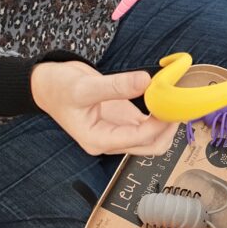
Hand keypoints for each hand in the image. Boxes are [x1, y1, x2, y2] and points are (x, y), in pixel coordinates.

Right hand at [31, 61, 178, 155]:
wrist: (47, 84)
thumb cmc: (58, 88)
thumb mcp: (84, 85)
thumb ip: (116, 85)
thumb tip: (146, 81)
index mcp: (98, 140)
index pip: (137, 139)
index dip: (158, 125)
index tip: (171, 106)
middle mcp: (110, 141)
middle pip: (150, 146)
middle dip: (168, 129)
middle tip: (179, 106)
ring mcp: (118, 132)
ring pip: (152, 138)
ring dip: (166, 124)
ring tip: (176, 102)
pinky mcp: (123, 121)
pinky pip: (147, 125)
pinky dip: (159, 115)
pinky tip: (166, 100)